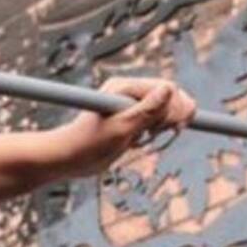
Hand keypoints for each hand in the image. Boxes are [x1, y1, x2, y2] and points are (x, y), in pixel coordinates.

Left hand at [47, 77, 196, 179]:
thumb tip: (170, 89)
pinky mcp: (130, 120)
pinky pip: (155, 125)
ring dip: (161, 129)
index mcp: (124, 87)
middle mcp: (128, 92)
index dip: (177, 107)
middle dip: (170, 118)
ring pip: (164, 113)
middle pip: (170, 98)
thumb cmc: (89, 143)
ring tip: (142, 140)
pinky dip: (152, 135)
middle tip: (153, 135)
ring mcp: (130, 106)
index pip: (168, 88)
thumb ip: (148, 110)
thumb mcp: (122, 128)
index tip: (175, 128)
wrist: (69, 159)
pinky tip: (137, 143)